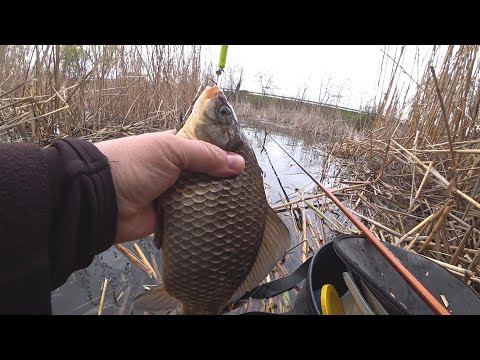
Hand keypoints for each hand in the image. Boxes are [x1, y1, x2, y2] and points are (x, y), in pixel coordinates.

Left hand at [95, 130, 244, 243]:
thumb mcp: (171, 150)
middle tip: (251, 186)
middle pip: (207, 173)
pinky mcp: (172, 217)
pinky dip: (208, 217)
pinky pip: (194, 216)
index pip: (205, 147)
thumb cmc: (134, 164)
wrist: (101, 200)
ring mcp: (174, 194)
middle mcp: (176, 170)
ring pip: (203, 195)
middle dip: (225, 178)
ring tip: (245, 203)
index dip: (225, 152)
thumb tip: (239, 163)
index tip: (247, 160)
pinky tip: (229, 219)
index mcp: (174, 147)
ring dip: (219, 199)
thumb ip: (205, 155)